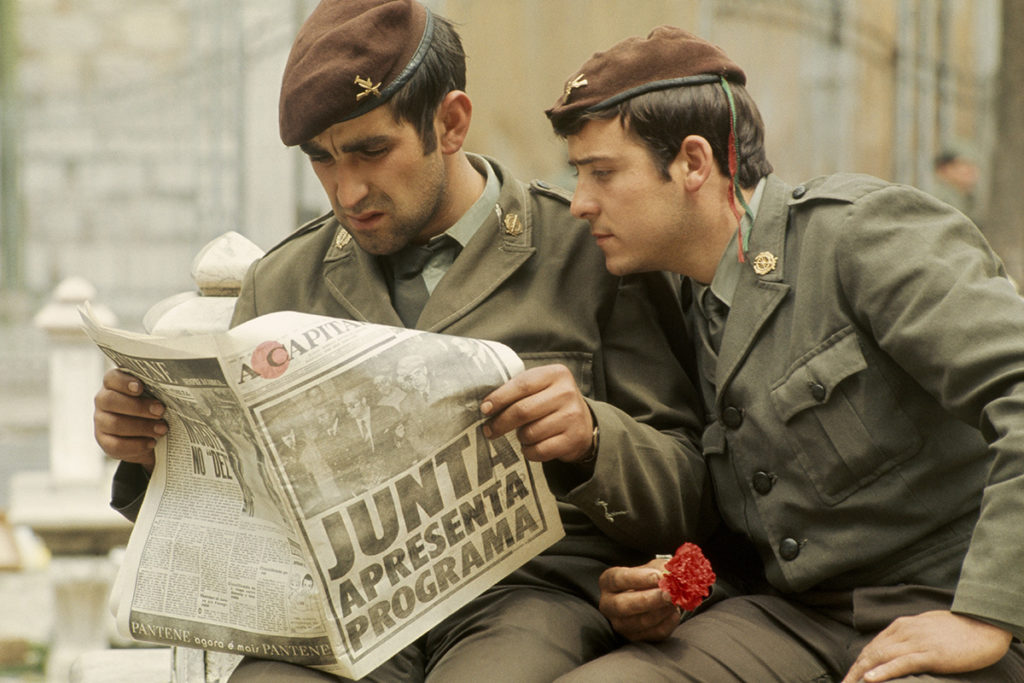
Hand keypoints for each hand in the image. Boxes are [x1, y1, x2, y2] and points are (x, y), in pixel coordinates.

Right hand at [93, 368, 166, 471]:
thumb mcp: (157, 397)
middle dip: (138, 407)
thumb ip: (159, 391)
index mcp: (115, 384)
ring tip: (162, 429)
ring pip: (114, 424)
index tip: (140, 388)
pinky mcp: (104, 441)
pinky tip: (151, 443)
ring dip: (141, 427)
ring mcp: (101, 421)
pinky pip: (116, 445)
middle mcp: (104, 400)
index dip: (124, 382)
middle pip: (111, 401)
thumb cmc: (154, 408)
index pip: (112, 378)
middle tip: (160, 411)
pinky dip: (136, 445)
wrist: (150, 436)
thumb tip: (178, 391)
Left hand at [479, 364, 592, 462]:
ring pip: (530, 433)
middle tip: (488, 430)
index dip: (500, 398)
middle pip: (523, 410)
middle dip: (500, 423)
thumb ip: (518, 389)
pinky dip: (529, 451)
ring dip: (520, 437)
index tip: (484, 409)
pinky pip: (540, 450)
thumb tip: (486, 406)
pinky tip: (531, 446)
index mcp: (556, 374)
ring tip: (523, 434)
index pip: (522, 385)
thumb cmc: (551, 403)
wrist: (584, 424)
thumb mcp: (540, 387)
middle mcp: (567, 393)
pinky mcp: (574, 439)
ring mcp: (573, 416)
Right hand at [598, 558, 679, 641]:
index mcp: (608, 582)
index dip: (638, 578)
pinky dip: (668, 622)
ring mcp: (620, 624)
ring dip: (661, 611)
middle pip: (623, 605)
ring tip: (675, 600)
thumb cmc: (649, 579)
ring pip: (640, 622)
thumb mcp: (652, 567)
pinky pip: (654, 633)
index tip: (658, 576)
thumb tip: (670, 576)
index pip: (617, 580)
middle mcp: (608, 605)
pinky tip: (674, 612)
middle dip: (649, 600)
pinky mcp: (636, 638)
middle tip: (668, 593)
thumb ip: (660, 569)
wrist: (651, 598)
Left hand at [842, 610, 1011, 681]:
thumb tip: (898, 648)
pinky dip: (884, 671)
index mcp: (901, 626)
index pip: (873, 646)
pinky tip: (870, 679)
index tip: (849, 676)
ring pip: (881, 658)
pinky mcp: (930, 654)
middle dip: (854, 671)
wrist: (983, 625)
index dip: (859, 663)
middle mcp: (903, 632)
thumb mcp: (926, 629)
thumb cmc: (957, 629)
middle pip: (871, 653)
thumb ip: (910, 637)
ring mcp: (916, 643)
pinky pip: (902, 663)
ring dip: (861, 673)